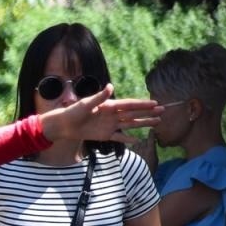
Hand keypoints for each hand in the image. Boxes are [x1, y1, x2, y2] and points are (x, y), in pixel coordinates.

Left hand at [39, 87, 163, 145]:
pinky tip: (138, 140)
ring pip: (130, 124)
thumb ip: (99, 97)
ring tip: (157, 122)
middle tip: (163, 111)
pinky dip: (128, 138)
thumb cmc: (73, 112)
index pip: (129, 104)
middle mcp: (112, 115)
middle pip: (134, 114)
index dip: (142, 104)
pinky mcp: (105, 135)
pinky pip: (119, 137)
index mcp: (109, 105)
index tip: (155, 103)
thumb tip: (110, 86)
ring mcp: (110, 125)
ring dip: (143, 123)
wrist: (63, 125)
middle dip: (148, 112)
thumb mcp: (86, 104)